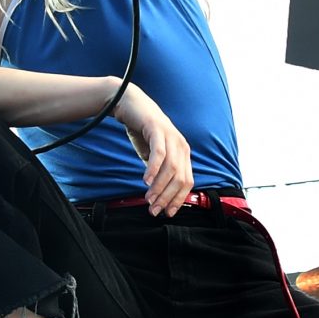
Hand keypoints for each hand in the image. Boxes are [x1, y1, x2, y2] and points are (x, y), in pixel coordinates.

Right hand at [113, 82, 192, 216]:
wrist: (131, 105)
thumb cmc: (142, 132)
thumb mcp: (154, 155)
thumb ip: (159, 172)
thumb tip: (158, 196)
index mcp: (183, 153)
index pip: (187, 182)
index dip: (178, 199)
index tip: (167, 213)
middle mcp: (181, 146)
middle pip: (180, 178)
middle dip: (167, 198)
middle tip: (154, 210)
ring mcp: (171, 137)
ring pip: (171, 169)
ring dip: (159, 187)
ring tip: (149, 198)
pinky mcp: (158, 130)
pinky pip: (159, 153)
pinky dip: (153, 169)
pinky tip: (146, 180)